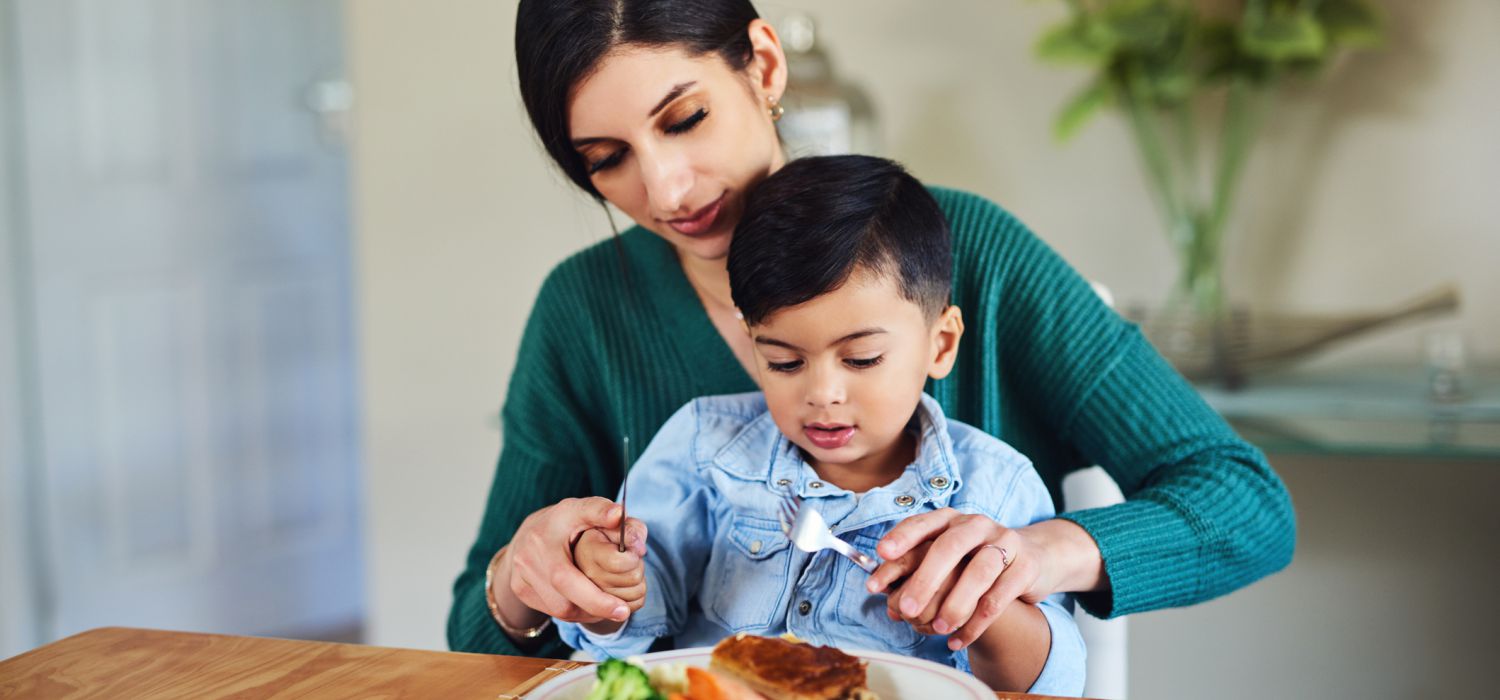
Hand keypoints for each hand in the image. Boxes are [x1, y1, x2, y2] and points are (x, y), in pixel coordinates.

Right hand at [503, 497, 647, 624]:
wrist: (527, 533)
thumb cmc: (563, 522)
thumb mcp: (579, 509)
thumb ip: (600, 510)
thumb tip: (619, 514)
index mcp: (544, 538)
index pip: (566, 575)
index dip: (594, 597)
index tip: (623, 610)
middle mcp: (528, 560)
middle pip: (562, 602)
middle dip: (597, 608)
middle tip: (624, 612)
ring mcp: (521, 578)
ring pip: (560, 610)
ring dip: (588, 612)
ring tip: (610, 604)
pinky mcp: (520, 591)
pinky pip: (553, 611)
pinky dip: (576, 611)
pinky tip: (590, 604)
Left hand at [867, 509, 1049, 650]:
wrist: (1032, 558)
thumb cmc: (975, 561)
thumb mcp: (948, 559)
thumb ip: (918, 573)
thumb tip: (887, 603)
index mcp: (951, 520)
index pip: (923, 523)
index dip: (902, 537)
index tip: (881, 554)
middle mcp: (977, 525)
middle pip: (950, 547)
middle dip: (926, 579)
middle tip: (907, 609)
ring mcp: (1005, 542)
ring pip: (979, 572)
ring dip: (956, 604)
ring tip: (938, 628)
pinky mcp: (1025, 566)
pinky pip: (1000, 596)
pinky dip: (977, 622)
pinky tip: (959, 639)